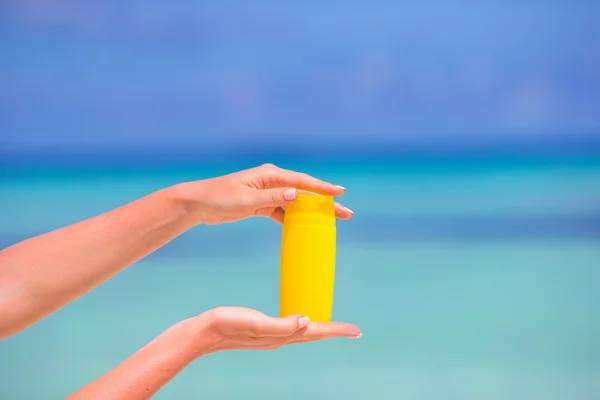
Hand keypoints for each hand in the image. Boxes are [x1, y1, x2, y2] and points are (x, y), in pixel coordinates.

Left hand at [181, 163, 353, 223]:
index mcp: (269, 175)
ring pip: (296, 203)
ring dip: (312, 212)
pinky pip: (283, 212)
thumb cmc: (219, 198)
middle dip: (324, 202)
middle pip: (304, 192)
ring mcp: (267, 192)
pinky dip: (294, 219)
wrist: (198, 204)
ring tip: (332, 221)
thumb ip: (272, 197)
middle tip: (345, 213)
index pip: (301, 181)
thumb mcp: (246, 199)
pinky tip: (305, 228)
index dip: (322, 188)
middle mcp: (271, 181)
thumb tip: (296, 194)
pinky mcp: (261, 204)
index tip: (340, 192)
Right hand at [193, 307, 360, 352]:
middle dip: (333, 331)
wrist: (203, 333)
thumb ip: (281, 324)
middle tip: (353, 330)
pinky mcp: (262, 330)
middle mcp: (280, 338)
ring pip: (303, 332)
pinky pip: (290, 327)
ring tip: (333, 326)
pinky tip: (301, 320)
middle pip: (313, 334)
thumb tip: (307, 320)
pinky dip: (303, 324)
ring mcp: (271, 336)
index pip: (315, 332)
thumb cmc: (227, 325)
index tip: (356, 331)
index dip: (337, 330)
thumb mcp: (255, 322)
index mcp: (281, 336)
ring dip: (320, 329)